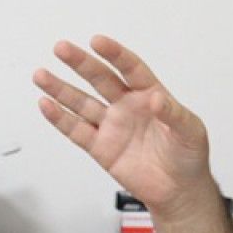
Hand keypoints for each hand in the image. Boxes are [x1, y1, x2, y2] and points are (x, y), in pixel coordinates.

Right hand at [33, 36, 210, 213]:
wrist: (179, 190)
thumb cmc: (189, 156)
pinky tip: (46, 105)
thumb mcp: (191, 132)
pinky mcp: (101, 148)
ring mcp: (112, 126)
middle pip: (100, 79)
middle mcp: (127, 106)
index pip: (130, 68)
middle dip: (80, 63)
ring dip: (61, 89)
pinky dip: (60, 119)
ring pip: (82, 102)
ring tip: (41, 75)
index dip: (115, 54)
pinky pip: (77, 131)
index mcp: (149, 94)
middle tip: (61, 48)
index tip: (98, 41)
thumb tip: (156, 99)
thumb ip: (174, 114)